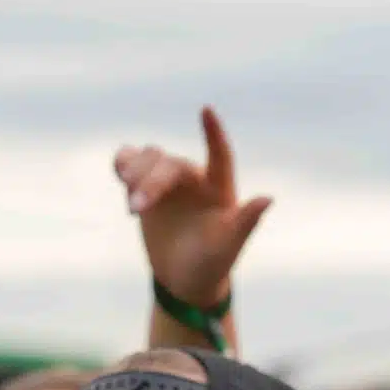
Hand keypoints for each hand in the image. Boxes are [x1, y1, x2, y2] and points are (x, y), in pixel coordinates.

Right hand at [114, 107, 270, 307]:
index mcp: (220, 190)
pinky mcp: (143, 186)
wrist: (184, 279)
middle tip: (137, 209)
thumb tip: (268, 198)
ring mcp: (168, 181)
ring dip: (134, 172)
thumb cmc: (212, 263)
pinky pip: (129, 161)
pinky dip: (122, 164)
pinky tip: (121, 178)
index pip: (220, 155)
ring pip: (148, 157)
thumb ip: (247, 221)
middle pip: (170, 163)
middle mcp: (195, 179)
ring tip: (131, 202)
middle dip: (151, 181)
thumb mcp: (229, 245)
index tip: (206, 110)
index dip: (214, 133)